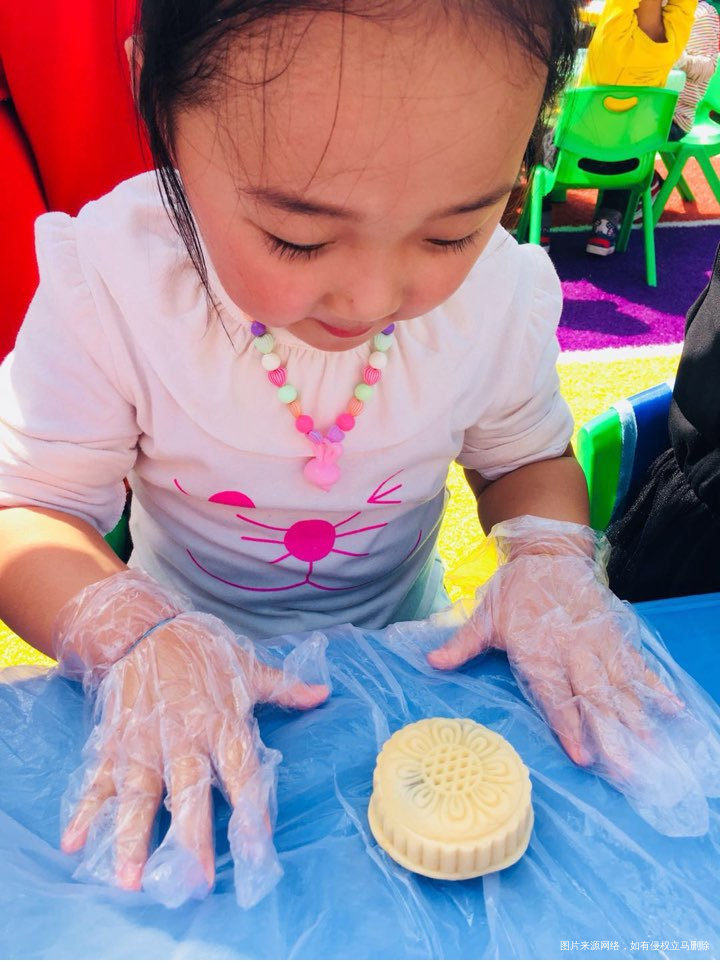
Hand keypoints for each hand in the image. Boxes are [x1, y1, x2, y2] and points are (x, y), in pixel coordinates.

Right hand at [60, 613, 328, 906]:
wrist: (144, 628)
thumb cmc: (202, 652)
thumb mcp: (246, 668)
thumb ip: (283, 688)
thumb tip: (323, 694)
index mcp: (221, 722)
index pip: (240, 771)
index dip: (249, 808)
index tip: (257, 847)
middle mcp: (182, 737)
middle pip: (188, 790)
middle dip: (191, 836)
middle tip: (194, 879)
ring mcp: (144, 743)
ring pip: (139, 794)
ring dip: (132, 836)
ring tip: (129, 878)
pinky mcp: (114, 744)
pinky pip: (98, 781)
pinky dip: (85, 812)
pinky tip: (74, 843)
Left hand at [428, 517, 682, 775]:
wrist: (547, 551)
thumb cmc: (513, 588)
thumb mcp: (484, 614)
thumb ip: (462, 643)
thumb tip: (431, 663)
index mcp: (538, 648)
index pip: (555, 693)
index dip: (568, 724)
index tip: (581, 755)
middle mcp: (571, 649)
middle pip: (593, 696)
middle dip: (609, 732)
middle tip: (623, 766)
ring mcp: (596, 641)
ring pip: (618, 683)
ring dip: (634, 715)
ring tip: (648, 744)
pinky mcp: (613, 633)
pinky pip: (635, 662)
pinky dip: (653, 684)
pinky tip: (670, 706)